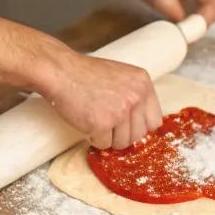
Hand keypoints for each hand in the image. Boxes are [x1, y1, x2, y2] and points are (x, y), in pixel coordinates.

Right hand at [45, 50, 162, 149]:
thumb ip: (134, 96)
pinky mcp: (102, 123)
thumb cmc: (85, 74)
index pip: (154, 120)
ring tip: (94, 119)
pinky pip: (103, 144)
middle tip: (106, 123)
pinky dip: (93, 138)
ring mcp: (120, 110)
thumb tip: (142, 126)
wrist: (60, 71)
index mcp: (143, 83)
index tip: (127, 126)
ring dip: (107, 137)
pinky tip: (86, 121)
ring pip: (122, 143)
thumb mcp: (121, 76)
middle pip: (139, 135)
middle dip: (122, 134)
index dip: (139, 126)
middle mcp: (136, 96)